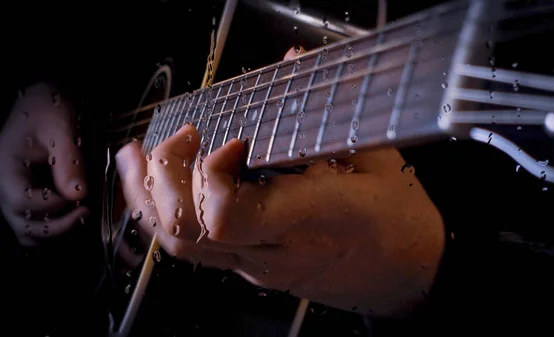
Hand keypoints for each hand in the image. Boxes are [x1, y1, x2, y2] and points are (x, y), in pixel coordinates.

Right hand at [0, 83, 87, 246]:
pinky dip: (52, 228)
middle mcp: (5, 187)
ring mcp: (14, 194)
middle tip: (84, 211)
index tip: (76, 198)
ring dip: (54, 231)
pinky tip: (72, 216)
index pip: (20, 201)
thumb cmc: (47, 111)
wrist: (42, 103)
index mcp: (6, 169)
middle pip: (22, 224)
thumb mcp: (61, 130)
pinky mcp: (27, 198)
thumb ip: (68, 162)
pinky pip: (34, 225)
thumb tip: (77, 194)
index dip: (50, 205)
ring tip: (80, 214)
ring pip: (27, 231)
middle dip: (56, 225)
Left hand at [116, 47, 444, 315]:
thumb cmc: (398, 221)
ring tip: (139, 157)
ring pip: (181, 244)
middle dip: (164, 176)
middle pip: (189, 230)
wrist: (407, 275)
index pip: (230, 214)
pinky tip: (160, 185)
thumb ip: (329, 110)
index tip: (226, 138)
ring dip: (149, 196)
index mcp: (313, 219)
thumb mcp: (378, 156)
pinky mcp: (252, 266)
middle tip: (178, 138)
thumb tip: (296, 65)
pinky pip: (194, 247)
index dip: (210, 173)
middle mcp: (277, 249)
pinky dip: (165, 211)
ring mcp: (259, 264)